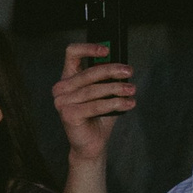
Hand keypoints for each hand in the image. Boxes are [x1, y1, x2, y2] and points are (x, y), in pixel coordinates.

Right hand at [53, 41, 135, 163]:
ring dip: (117, 89)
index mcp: (68, 78)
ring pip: (94, 90)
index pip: (72, 53)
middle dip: (112, 70)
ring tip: (132, 90)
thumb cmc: (98, 117)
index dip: (89, 48)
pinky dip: (115, 104)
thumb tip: (121, 65)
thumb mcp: (104, 92)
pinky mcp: (68, 115)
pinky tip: (128, 103)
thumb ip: (107, 78)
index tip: (106, 51)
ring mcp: (62, 102)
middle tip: (129, 71)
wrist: (92, 144)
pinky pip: (96, 105)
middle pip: (89, 72)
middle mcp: (61, 88)